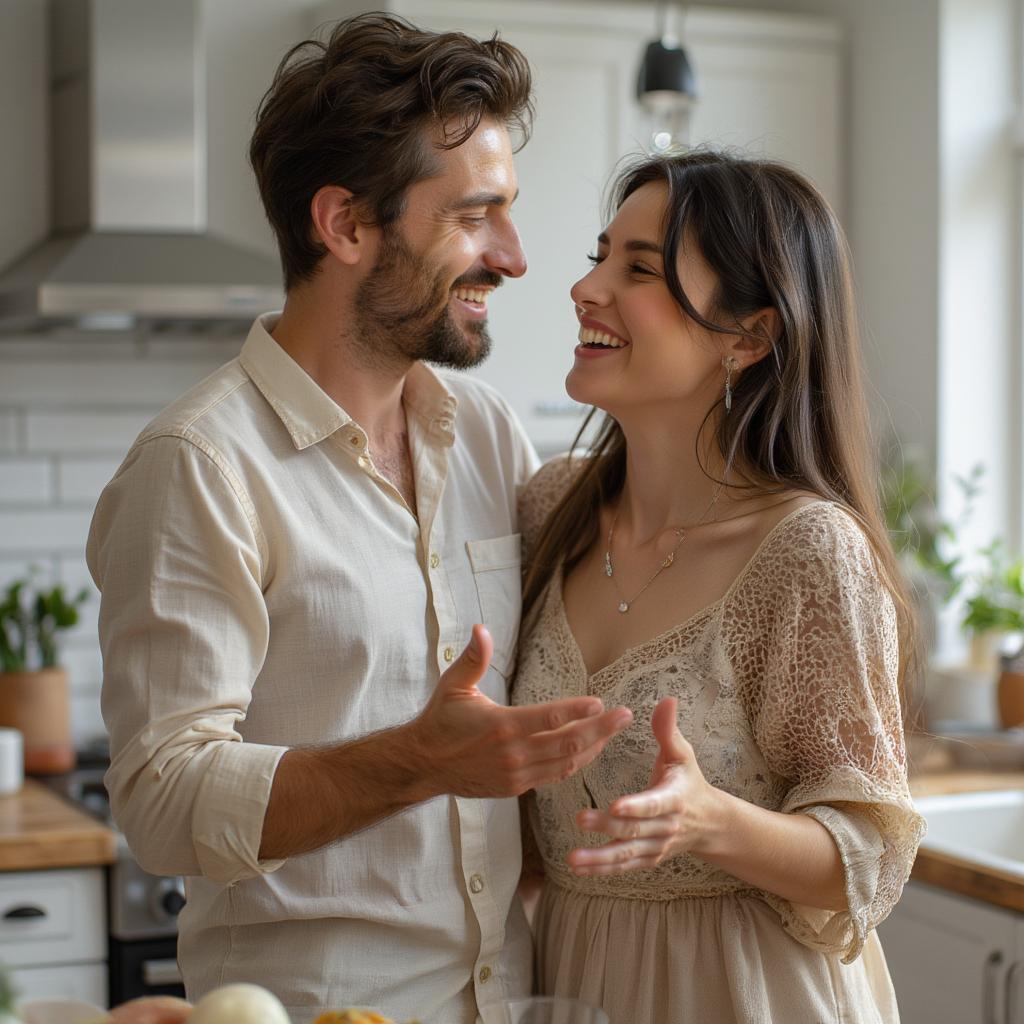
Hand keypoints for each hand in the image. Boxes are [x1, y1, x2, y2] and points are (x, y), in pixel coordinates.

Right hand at [409, 624, 632, 798]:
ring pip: (566, 763)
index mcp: (502, 726)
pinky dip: (575, 764)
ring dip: (594, 748)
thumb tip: (482, 628)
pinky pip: (553, 776)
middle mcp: (514, 753)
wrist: (424, 765)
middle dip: (601, 729)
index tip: (601, 703)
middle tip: (625, 716)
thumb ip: (473, 658)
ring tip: (614, 732)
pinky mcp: (516, 788)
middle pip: (567, 743)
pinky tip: (589, 751)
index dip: (578, 711)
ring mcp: (517, 774)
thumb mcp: (454, 685)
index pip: (549, 718)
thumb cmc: (441, 721)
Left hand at [567, 696, 719, 874]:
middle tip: (580, 819)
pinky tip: (578, 869)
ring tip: (572, 859)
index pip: (654, 804)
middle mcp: (665, 827)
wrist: (708, 823)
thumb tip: (667, 700)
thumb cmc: (688, 781)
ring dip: (599, 858)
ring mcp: (656, 847)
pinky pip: (623, 868)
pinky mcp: (647, 859)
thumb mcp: (682, 754)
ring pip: (626, 854)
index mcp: (673, 799)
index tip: (616, 805)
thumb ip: (669, 730)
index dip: (637, 806)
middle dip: (608, 826)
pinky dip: (601, 870)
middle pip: (634, 829)